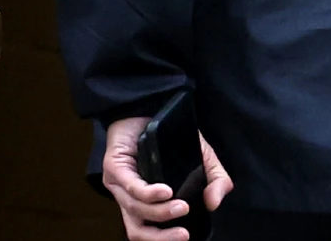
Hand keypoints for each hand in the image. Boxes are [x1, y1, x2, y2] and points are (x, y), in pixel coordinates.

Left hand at [102, 117, 233, 240]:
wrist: (152, 104)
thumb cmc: (173, 136)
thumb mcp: (203, 158)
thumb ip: (216, 181)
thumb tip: (214, 204)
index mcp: (146, 202)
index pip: (148, 232)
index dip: (163, 240)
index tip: (187, 236)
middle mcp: (130, 197)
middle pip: (138, 232)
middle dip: (162, 238)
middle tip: (184, 234)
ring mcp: (119, 184)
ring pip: (136, 212)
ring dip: (161, 214)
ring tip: (182, 207)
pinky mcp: (114, 168)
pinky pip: (131, 188)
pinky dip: (150, 194)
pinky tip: (166, 191)